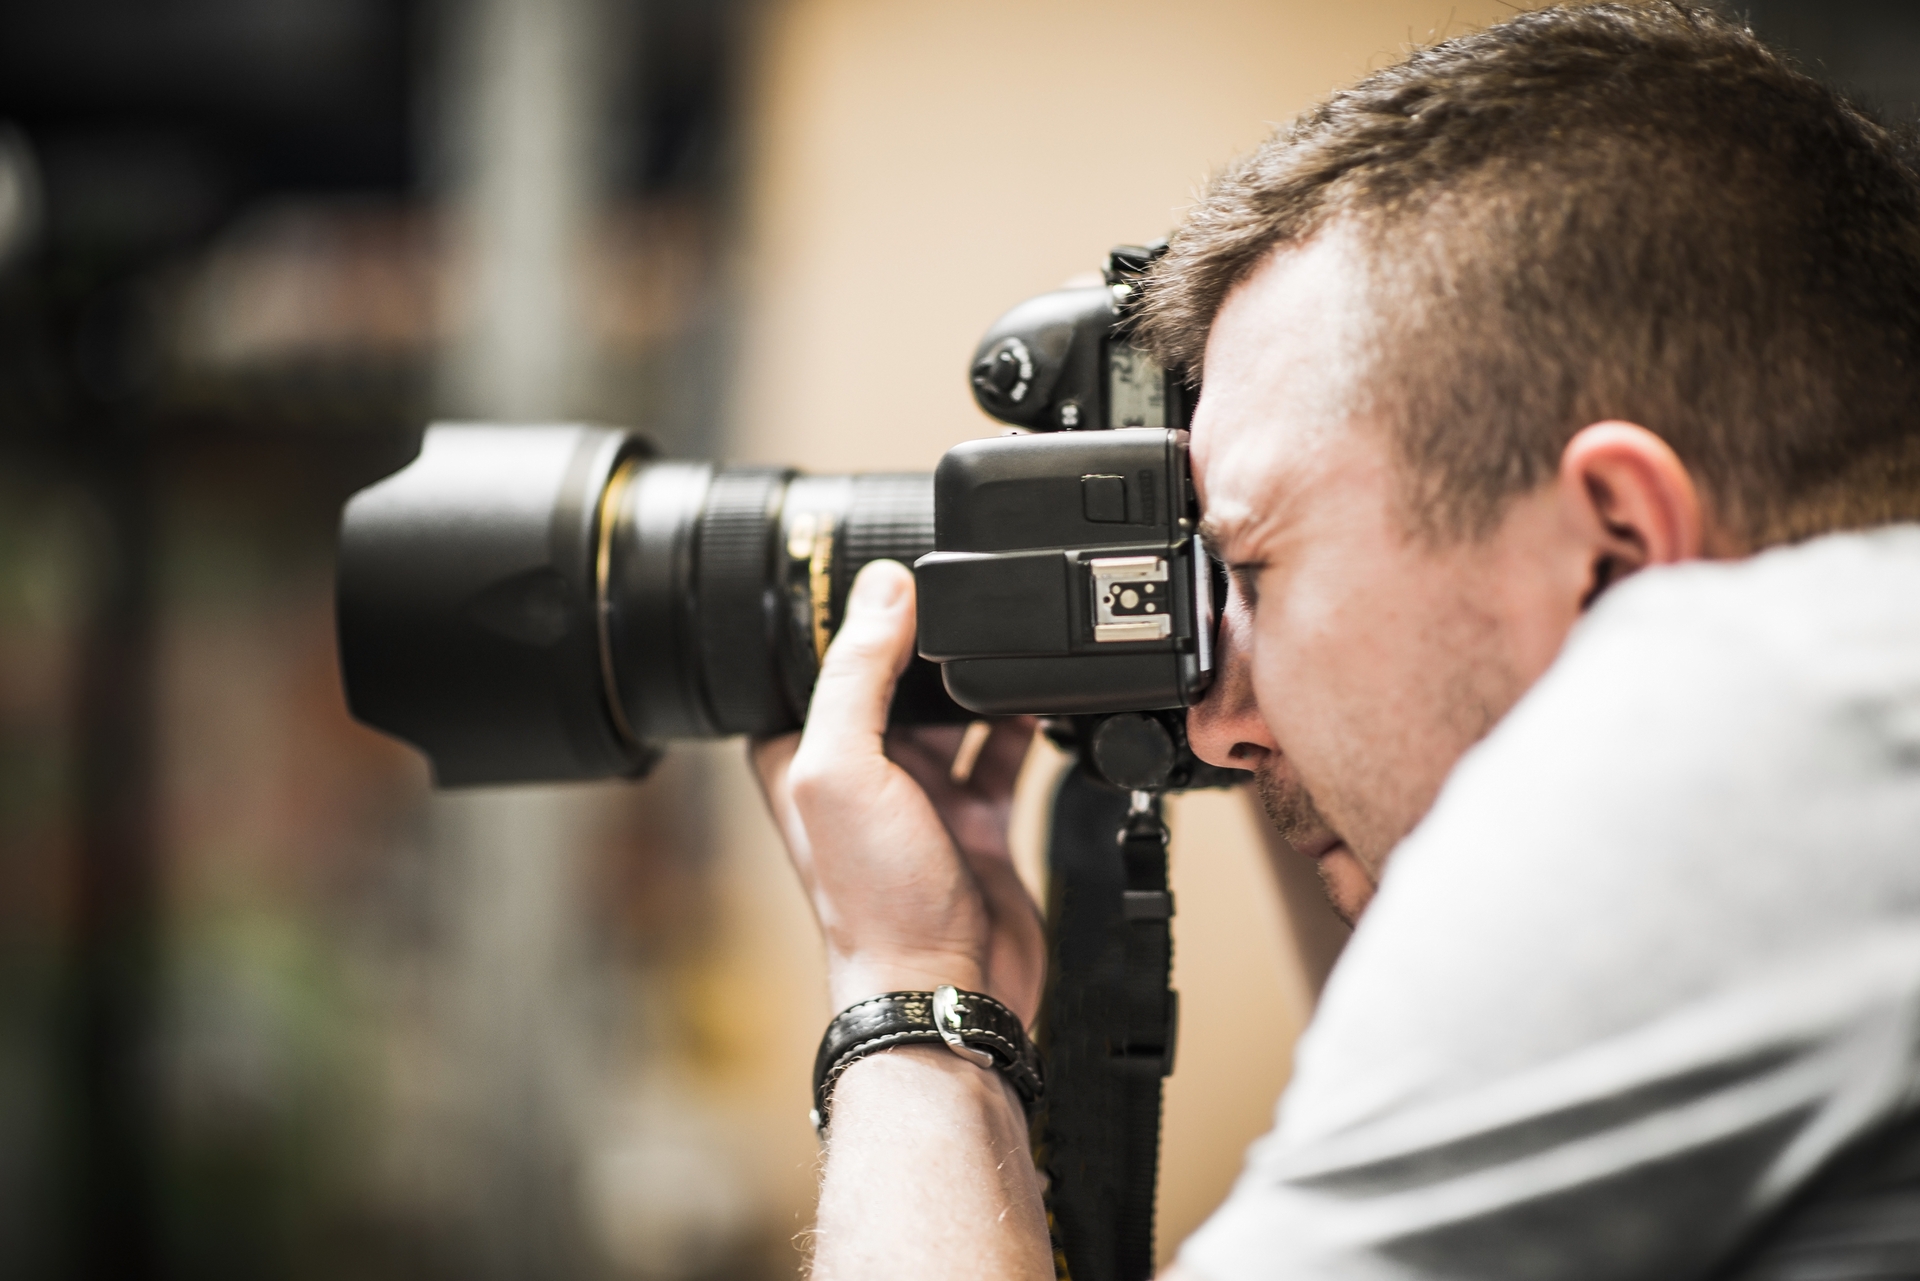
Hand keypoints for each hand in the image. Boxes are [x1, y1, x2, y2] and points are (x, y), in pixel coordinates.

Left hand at [751, 559, 1043, 1021]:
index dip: (857, 613)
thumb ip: (858, 672)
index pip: (823, 658)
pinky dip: (1028, 725)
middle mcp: (859, 771)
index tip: (900, 567)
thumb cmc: (875, 901)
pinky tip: (1048, 696)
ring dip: (983, 678)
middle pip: (897, 676)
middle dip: (932, 639)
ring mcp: (922, 796)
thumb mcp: (844, 768)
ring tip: (1017, 634)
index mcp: (802, 753)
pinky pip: (1006, 753)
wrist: (946, 989)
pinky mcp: (978, 819)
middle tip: (973, 591)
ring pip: (956, 710)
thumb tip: (884, 587)